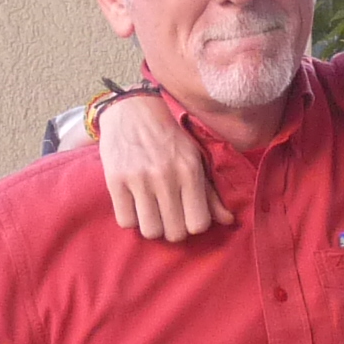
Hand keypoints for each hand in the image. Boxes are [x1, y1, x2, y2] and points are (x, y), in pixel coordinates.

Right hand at [98, 92, 230, 240]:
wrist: (133, 110)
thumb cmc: (169, 139)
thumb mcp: (195, 159)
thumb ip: (210, 192)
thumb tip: (228, 221)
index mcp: (190, 171)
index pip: (198, 224)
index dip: (193, 225)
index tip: (186, 215)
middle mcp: (166, 177)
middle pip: (174, 233)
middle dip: (172, 229)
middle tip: (168, 216)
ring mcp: (139, 179)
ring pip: (150, 231)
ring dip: (151, 226)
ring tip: (151, 211)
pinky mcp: (115, 180)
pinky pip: (126, 221)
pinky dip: (130, 219)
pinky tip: (134, 205)